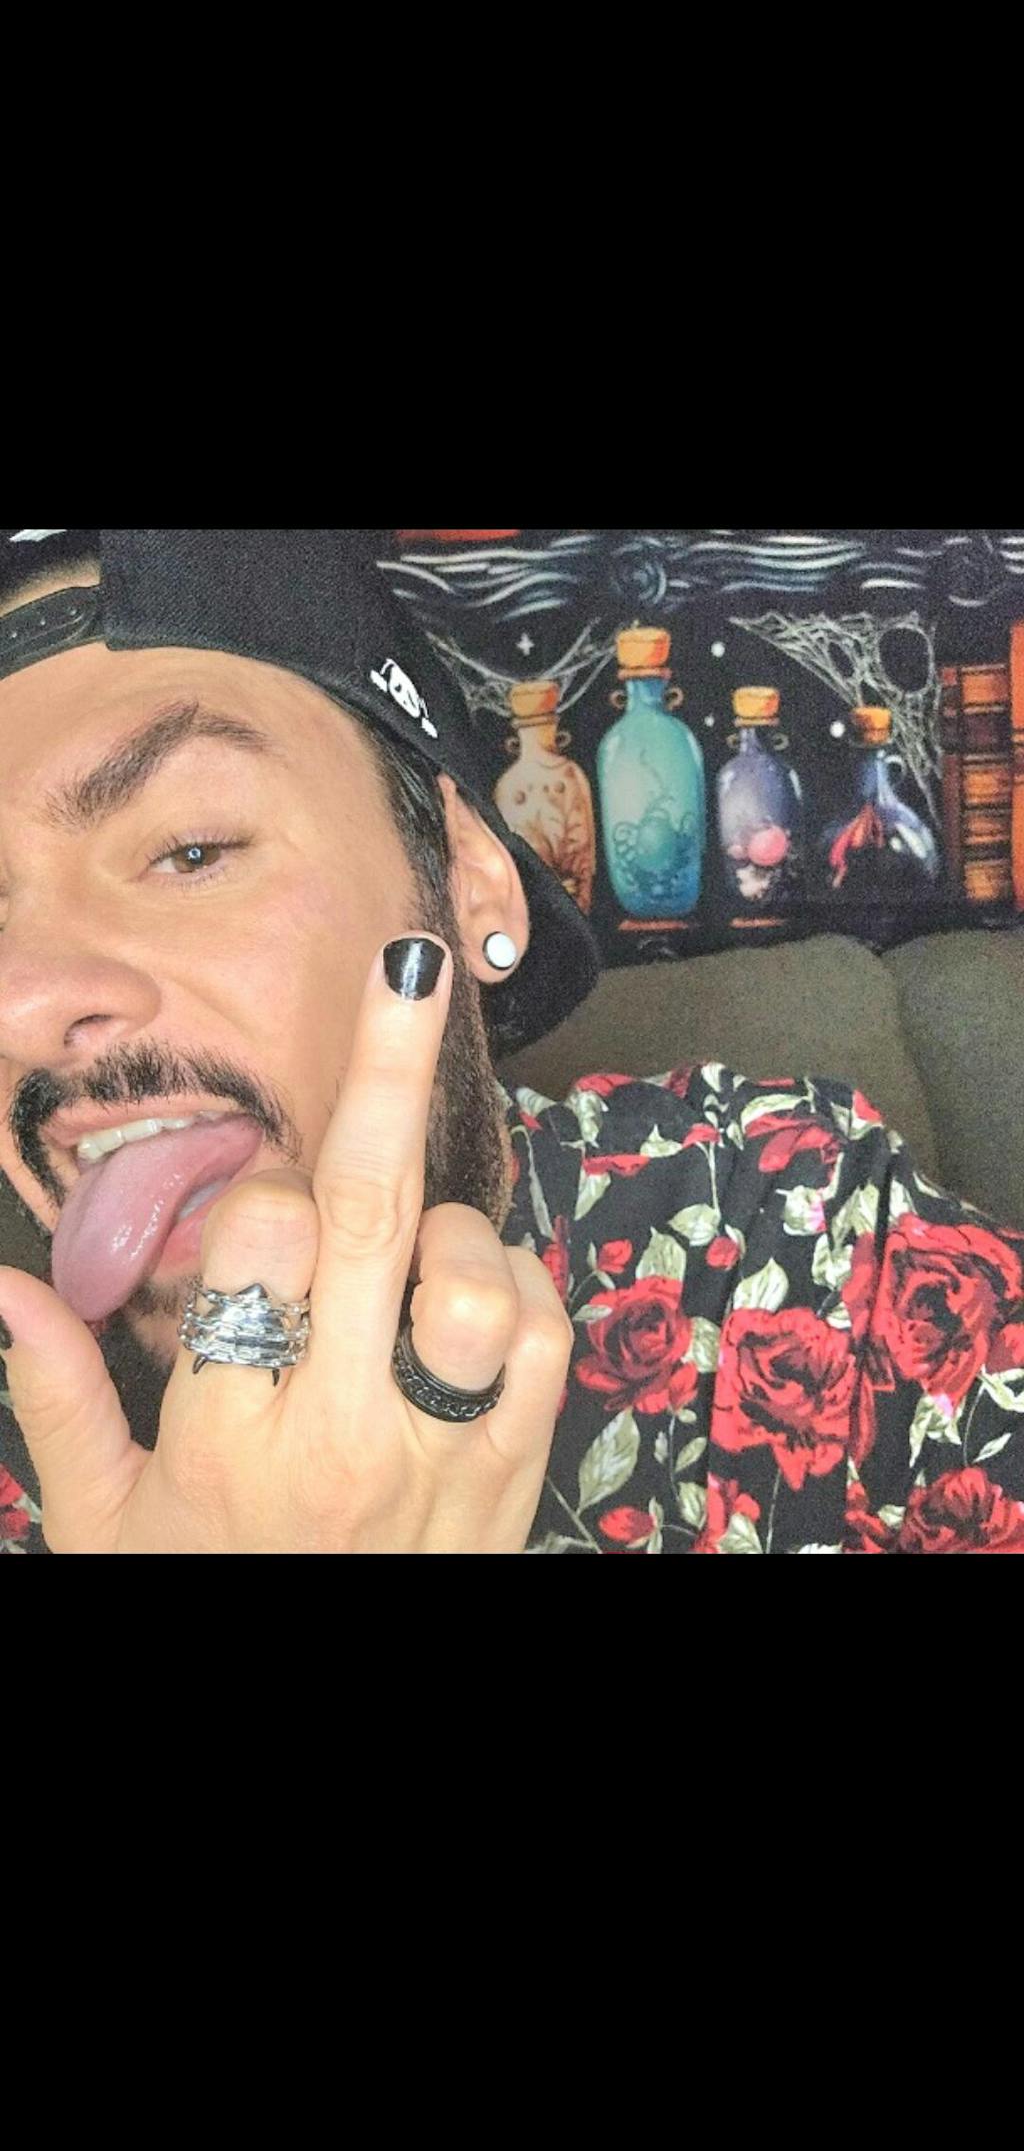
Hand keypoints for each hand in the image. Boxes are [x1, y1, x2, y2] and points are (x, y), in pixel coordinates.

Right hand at [0, 937, 572, 1552]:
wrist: (311, 1721)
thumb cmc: (195, 1596)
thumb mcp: (100, 1521)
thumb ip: (56, 1395)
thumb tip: (1, 1286)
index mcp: (228, 1434)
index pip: (262, 1236)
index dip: (266, 1194)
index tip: (264, 1216)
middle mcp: (345, 1430)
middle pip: (380, 1214)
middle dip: (390, 1070)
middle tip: (410, 963)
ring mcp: (447, 1452)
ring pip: (474, 1268)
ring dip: (445, 1229)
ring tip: (406, 1263)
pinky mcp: (521, 1473)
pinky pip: (545, 1330)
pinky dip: (514, 1288)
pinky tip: (461, 1313)